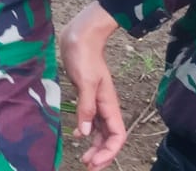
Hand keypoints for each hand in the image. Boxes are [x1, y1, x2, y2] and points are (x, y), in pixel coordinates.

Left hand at [60, 2, 125, 170]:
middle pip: (110, 137)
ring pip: (100, 130)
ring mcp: (96, 101)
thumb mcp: (85, 81)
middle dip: (101, 154)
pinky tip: (78, 135)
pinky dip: (87, 130)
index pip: (117, 136)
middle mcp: (106, 106)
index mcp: (109, 105)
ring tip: (84, 158)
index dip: (109, 152)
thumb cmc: (84, 56)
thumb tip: (85, 133)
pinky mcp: (86, 95)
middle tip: (87, 166)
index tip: (94, 162)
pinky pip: (91, 119)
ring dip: (94, 145)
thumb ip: (86, 107)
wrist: (79, 37)